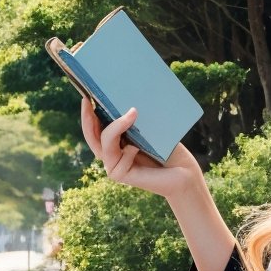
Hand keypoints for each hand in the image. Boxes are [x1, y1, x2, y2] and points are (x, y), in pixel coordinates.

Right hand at [79, 99, 198, 199]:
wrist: (184, 172)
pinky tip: (139, 147)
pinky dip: (128, 150)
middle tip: (87, 100)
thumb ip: (134, 120)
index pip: (96, 127)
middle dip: (87, 119)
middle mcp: (112, 153)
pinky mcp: (121, 175)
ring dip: (115, 128)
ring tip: (132, 113)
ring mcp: (115, 165)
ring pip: (104, 145)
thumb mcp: (149, 128)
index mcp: (117, 141)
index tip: (87, 95)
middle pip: (91, 137)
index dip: (89, 114)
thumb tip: (126, 101)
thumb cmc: (169, 149)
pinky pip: (116, 159)